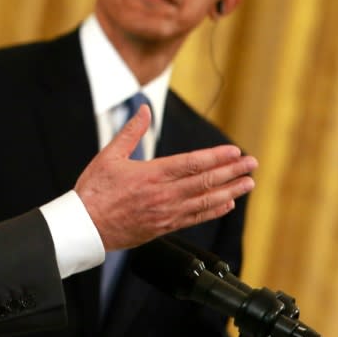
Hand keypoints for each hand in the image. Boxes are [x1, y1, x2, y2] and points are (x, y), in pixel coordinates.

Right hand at [74, 105, 256, 250]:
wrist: (86, 226)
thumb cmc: (95, 190)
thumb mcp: (109, 155)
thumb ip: (131, 132)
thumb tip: (144, 109)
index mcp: (151, 174)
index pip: (193, 163)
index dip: (217, 157)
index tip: (235, 151)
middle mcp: (164, 194)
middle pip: (206, 181)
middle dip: (232, 172)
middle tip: (252, 164)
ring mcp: (166, 213)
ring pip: (206, 201)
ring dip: (230, 191)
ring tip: (248, 184)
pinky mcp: (163, 227)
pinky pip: (195, 218)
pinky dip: (213, 210)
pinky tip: (227, 204)